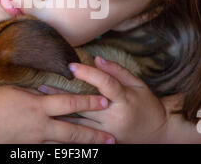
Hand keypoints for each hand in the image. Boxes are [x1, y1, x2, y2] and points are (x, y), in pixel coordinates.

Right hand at [0, 85, 115, 143]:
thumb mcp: (17, 92)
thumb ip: (36, 95)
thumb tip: (48, 96)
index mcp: (37, 105)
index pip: (70, 102)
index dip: (89, 101)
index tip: (105, 100)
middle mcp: (39, 125)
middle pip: (73, 130)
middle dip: (94, 135)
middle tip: (111, 138)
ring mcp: (32, 141)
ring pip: (62, 145)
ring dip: (80, 148)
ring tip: (96, 150)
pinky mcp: (24, 150)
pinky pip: (46, 151)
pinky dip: (59, 152)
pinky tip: (68, 152)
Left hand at [37, 56, 168, 142]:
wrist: (158, 134)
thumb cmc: (147, 105)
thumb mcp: (137, 84)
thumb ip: (117, 71)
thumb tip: (96, 58)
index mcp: (125, 100)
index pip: (105, 84)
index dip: (88, 74)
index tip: (71, 66)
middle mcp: (115, 117)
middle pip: (85, 105)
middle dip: (63, 96)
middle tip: (43, 86)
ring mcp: (109, 132)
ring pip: (79, 122)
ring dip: (60, 112)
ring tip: (42, 103)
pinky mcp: (104, 142)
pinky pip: (82, 136)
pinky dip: (67, 128)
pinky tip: (53, 122)